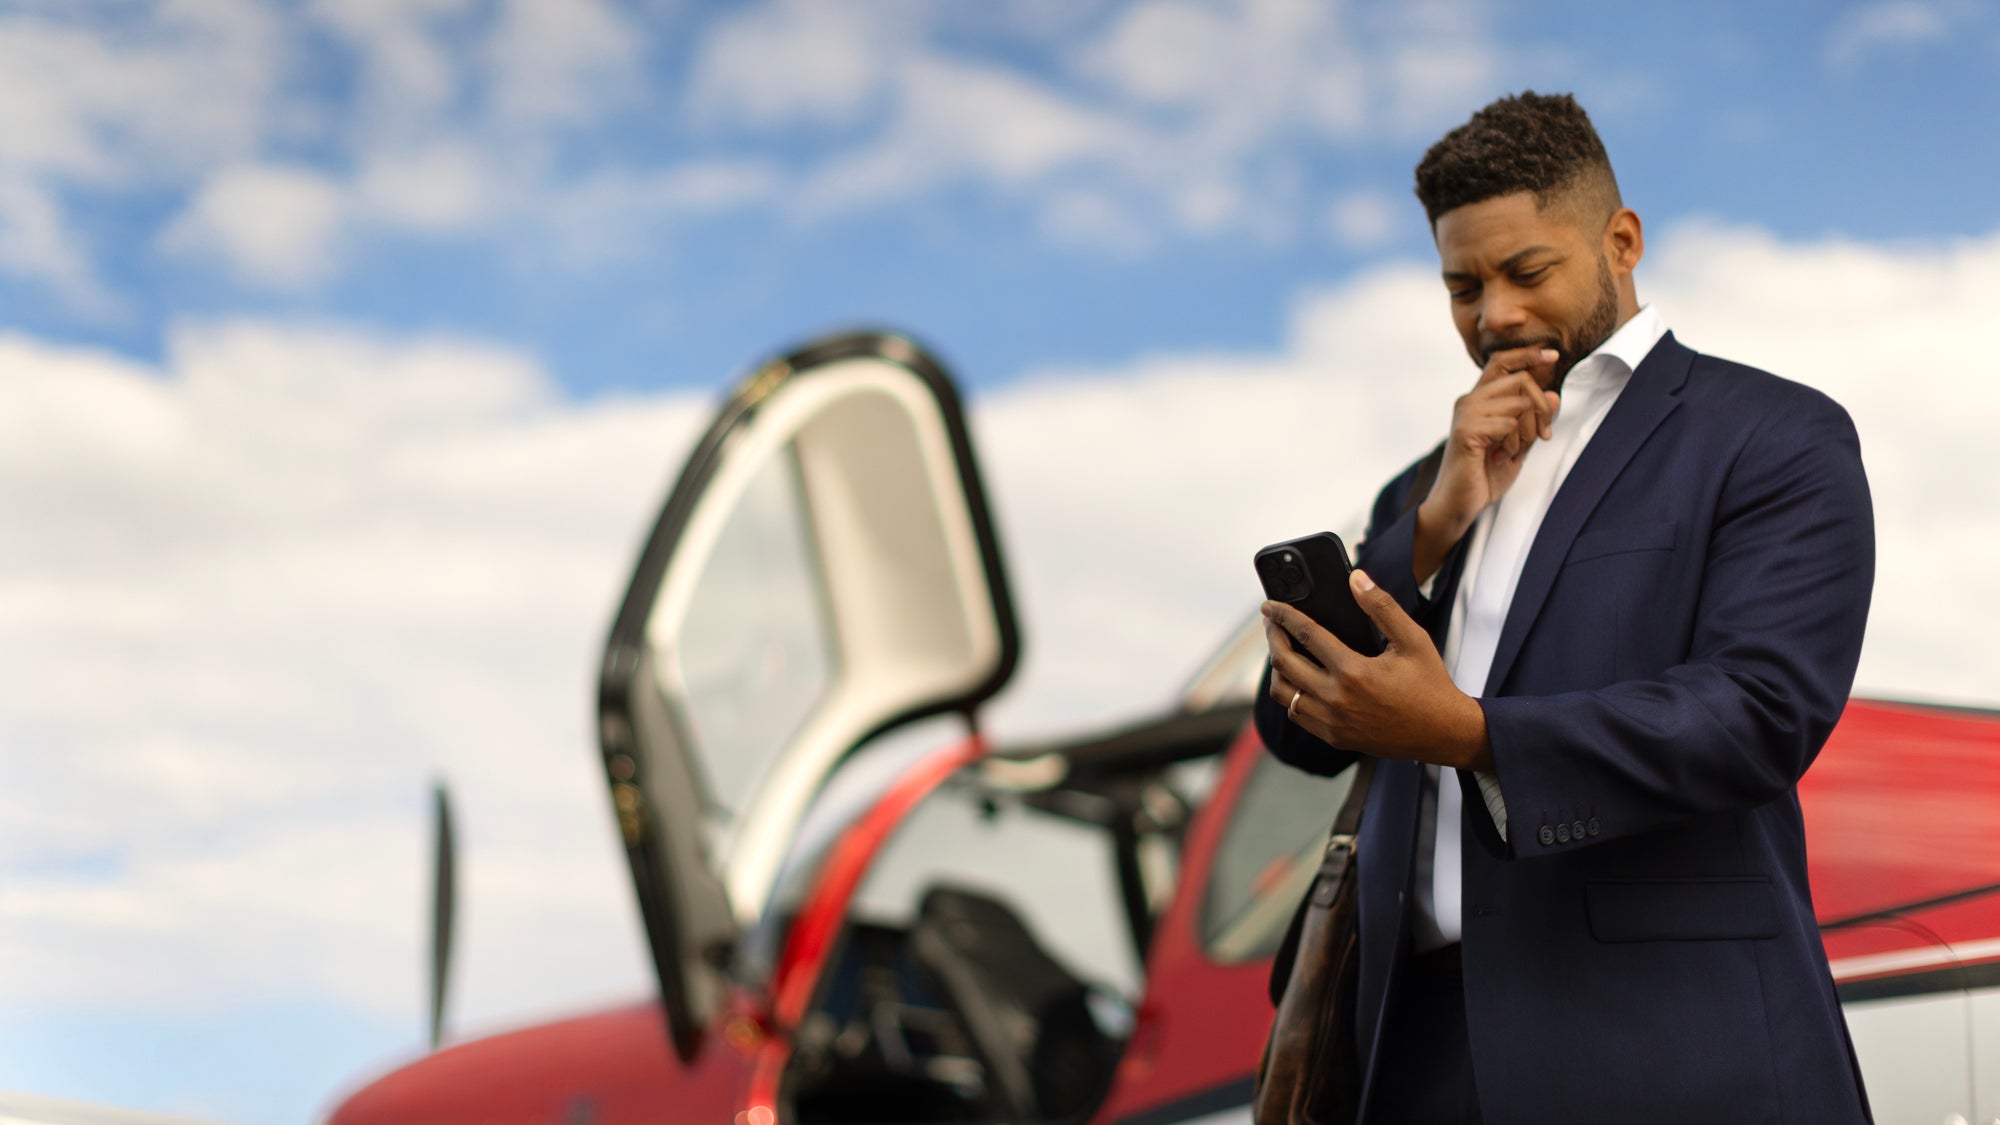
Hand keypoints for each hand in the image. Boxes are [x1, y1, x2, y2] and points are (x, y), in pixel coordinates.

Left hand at [1264, 570, 1491, 770]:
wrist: (1443, 733)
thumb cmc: (1430, 684)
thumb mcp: (1413, 639)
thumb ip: (1382, 606)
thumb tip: (1356, 578)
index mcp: (1354, 672)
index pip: (1306, 634)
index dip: (1283, 616)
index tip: (1270, 606)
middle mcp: (1337, 699)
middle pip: (1283, 663)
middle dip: (1273, 637)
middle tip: (1272, 623)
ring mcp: (1332, 722)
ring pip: (1283, 692)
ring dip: (1277, 668)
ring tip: (1284, 650)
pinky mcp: (1334, 737)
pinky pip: (1296, 713)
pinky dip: (1291, 694)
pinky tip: (1299, 679)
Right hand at [1413, 346, 1560, 581]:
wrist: (1458, 505)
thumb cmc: (1484, 477)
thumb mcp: (1519, 445)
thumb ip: (1533, 421)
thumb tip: (1553, 395)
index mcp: (1479, 400)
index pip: (1502, 361)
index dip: (1528, 355)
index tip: (1553, 355)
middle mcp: (1469, 400)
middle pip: (1520, 380)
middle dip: (1541, 409)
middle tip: (1544, 437)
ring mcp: (1466, 414)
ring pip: (1519, 403)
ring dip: (1529, 431)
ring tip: (1515, 451)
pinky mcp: (1466, 431)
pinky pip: (1509, 423)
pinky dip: (1515, 443)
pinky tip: (1503, 456)